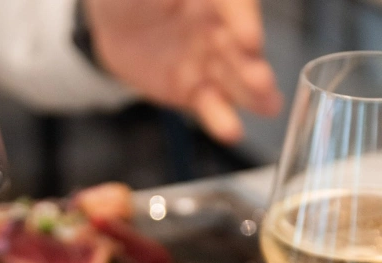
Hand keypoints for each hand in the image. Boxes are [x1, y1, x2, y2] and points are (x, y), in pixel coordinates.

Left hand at [83, 0, 282, 143]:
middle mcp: (220, 26)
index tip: (250, 38)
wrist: (112, 23)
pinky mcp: (197, 92)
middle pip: (242, 47)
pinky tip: (231, 130)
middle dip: (252, 65)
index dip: (244, 20)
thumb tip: (193, 0)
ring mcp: (211, 62)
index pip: (235, 4)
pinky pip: (210, 107)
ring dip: (253, 94)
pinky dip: (220, 120)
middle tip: (261, 80)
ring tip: (269, 106)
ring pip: (235, 79)